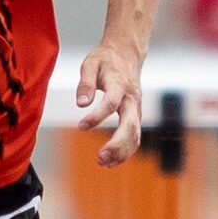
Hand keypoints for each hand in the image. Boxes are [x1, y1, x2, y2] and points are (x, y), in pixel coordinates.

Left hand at [75, 43, 144, 165]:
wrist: (126, 55)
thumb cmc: (105, 60)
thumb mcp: (90, 64)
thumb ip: (85, 83)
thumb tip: (81, 103)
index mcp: (119, 84)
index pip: (111, 103)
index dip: (97, 116)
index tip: (81, 126)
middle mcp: (132, 99)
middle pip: (130, 125)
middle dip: (117, 144)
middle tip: (100, 158)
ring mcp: (137, 109)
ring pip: (135, 135)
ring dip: (122, 152)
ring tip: (103, 163)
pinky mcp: (136, 117)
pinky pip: (135, 137)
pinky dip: (126, 152)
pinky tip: (111, 162)